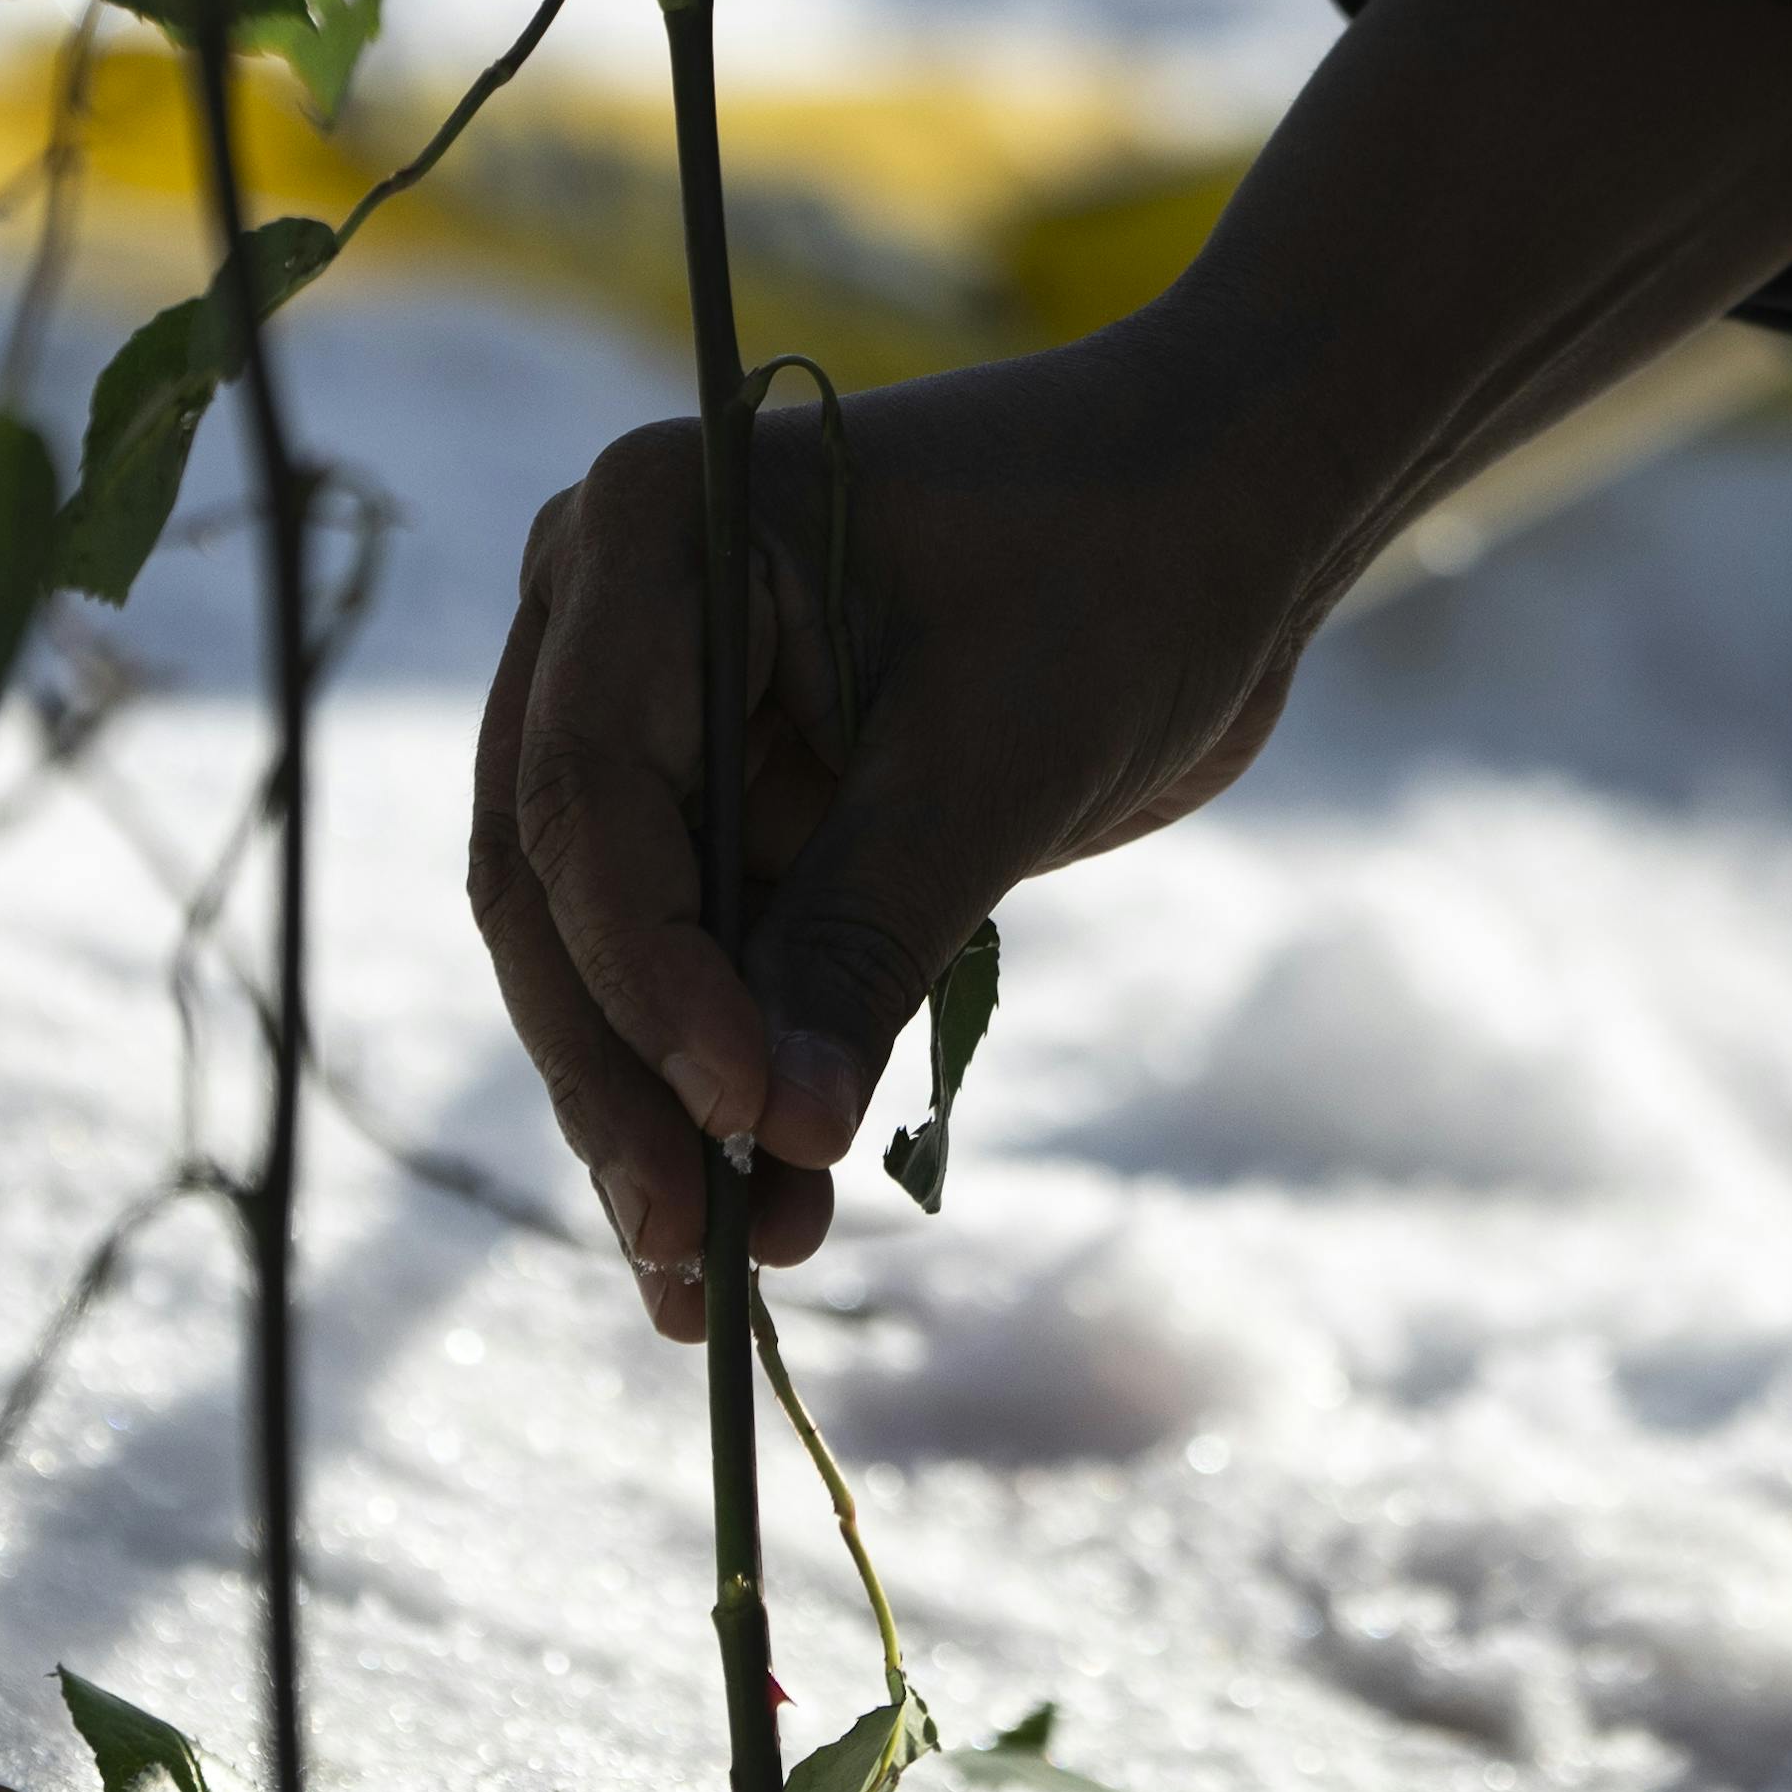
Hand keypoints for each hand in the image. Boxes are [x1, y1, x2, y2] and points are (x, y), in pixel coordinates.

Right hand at [467, 331, 1307, 1339]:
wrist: (1235, 507)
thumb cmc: (1130, 569)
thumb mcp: (999, 760)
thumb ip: (868, 935)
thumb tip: (777, 1133)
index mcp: (647, 539)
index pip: (585, 793)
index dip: (648, 974)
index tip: (746, 1113)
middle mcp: (609, 619)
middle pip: (556, 885)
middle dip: (624, 1075)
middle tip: (693, 1244)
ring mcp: (662, 713)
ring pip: (610, 950)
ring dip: (667, 1112)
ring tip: (727, 1283)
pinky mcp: (737, 799)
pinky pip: (701, 960)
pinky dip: (733, 1080)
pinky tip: (769, 1218)